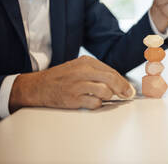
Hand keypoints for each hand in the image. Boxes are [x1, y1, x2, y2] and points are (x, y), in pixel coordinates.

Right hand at [9, 56, 133, 111]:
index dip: (123, 81)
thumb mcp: (78, 67)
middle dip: (122, 89)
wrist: (37, 86)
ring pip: (105, 91)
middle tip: (127, 95)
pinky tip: (92, 103)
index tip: (130, 89)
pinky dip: (97, 105)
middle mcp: (82, 71)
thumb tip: (119, 83)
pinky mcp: (72, 98)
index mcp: (86, 62)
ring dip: (108, 97)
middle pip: (111, 79)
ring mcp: (77, 85)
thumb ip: (97, 72)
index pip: (111, 71)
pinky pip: (94, 103)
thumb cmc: (61, 77)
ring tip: (102, 98)